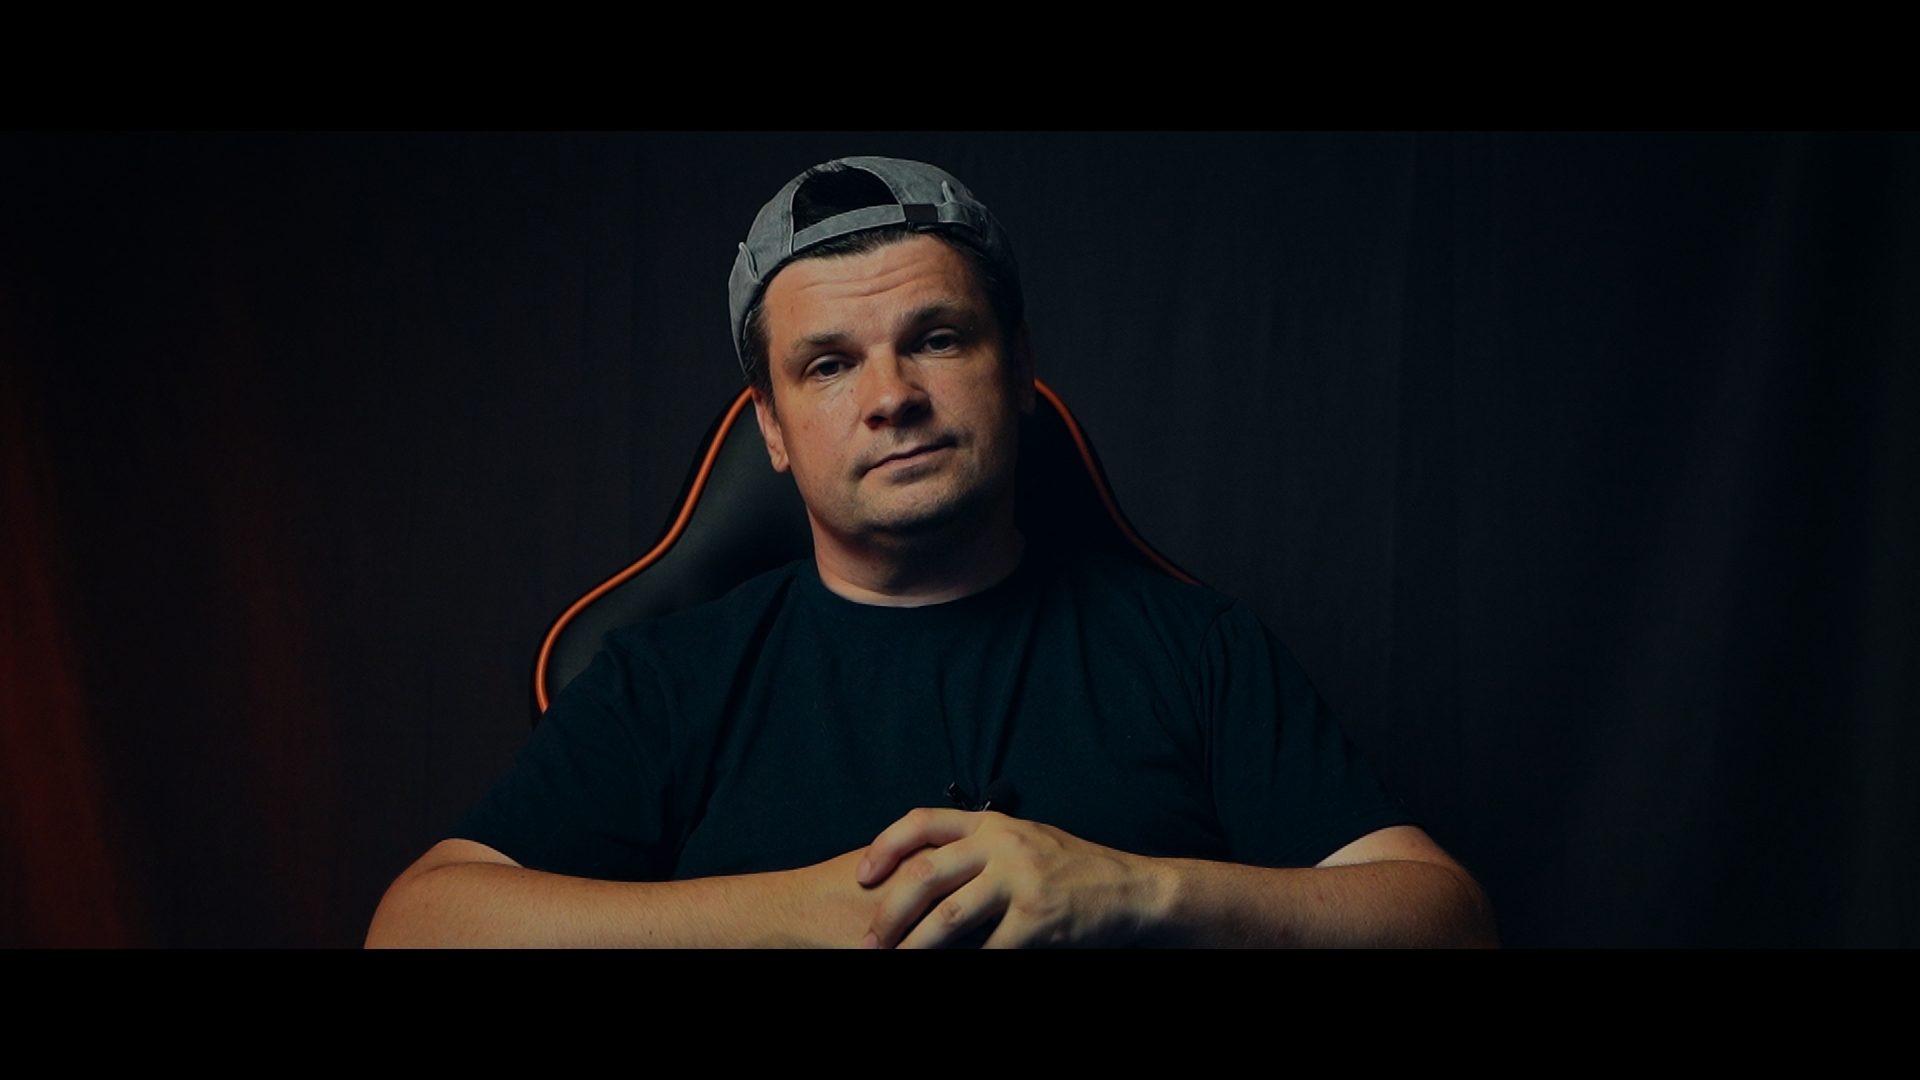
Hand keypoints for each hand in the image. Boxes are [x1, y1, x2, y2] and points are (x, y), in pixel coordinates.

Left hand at [854, 809, 1167, 948]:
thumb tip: (923, 867)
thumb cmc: (1072, 870)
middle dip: (888, 912)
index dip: (884, 847)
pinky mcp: (1038, 918)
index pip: (922, 822)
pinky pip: (989, 950)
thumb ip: (980, 848)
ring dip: (914, 946)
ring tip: (894, 961)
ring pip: (949, 917)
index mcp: (992, 825)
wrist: (1132, 891)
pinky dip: (965, 964)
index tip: (860, 875)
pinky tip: (953, 970)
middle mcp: (1002, 845)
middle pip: (925, 873)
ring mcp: (1021, 880)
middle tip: (867, 942)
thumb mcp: (1024, 842)